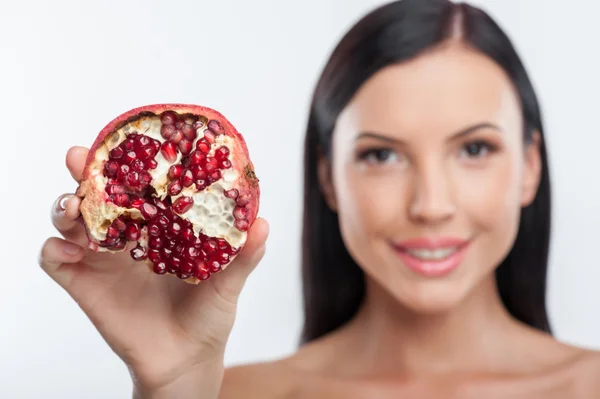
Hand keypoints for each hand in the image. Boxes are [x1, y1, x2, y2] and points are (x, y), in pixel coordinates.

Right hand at [38, 146, 268, 392]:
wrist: (187, 359)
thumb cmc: (209, 315)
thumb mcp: (229, 283)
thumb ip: (244, 255)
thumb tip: (262, 223)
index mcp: (159, 226)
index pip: (138, 185)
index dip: (128, 161)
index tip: (125, 140)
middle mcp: (128, 236)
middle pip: (98, 194)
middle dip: (84, 172)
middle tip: (78, 158)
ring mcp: (103, 259)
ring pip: (70, 221)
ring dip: (65, 207)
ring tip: (75, 207)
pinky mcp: (85, 284)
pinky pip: (55, 260)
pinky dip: (54, 249)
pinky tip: (69, 249)